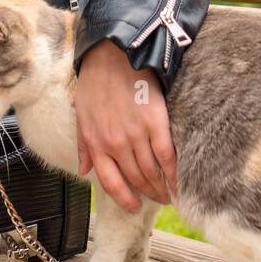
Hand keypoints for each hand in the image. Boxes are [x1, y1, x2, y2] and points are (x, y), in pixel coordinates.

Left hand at [75, 40, 177, 212]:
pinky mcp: (156, 122)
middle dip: (148, 193)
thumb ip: (84, 146)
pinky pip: (167, 154)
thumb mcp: (81, 116)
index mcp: (97, 143)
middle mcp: (116, 144)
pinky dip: (173, 171)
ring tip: (170, 193)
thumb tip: (85, 170)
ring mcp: (137, 134)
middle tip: (158, 199)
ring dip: (162, 186)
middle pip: (136, 178)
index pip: (111, 183)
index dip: (125, 199)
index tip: (134, 206)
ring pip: (152, 170)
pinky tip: (178, 180)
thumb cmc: (96, 83)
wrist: (113, 55)